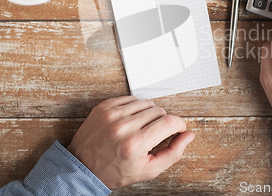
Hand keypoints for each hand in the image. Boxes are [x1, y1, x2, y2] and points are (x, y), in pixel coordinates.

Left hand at [66, 96, 194, 188]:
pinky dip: (136, 108)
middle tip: (155, 134)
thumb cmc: (115, 171)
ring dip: (150, 113)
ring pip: (146, 103)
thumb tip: (188, 135)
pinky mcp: (104, 107)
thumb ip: (173, 153)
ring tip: (143, 127)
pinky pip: (131, 99)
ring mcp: (112, 114)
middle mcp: (123, 127)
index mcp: (135, 144)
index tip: (178, 129)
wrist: (83, 167)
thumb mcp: (148, 170)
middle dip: (163, 122)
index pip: (169, 123)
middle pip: (159, 111)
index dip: (179, 125)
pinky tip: (132, 120)